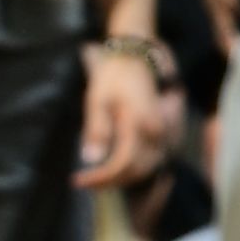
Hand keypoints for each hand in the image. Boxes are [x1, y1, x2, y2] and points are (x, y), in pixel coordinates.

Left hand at [73, 46, 170, 188]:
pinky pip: (151, 159)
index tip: (77, 181)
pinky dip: (133, 168)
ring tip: (96, 179)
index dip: (101, 178)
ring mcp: (162, 133)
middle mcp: (155, 133)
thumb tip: (91, 160)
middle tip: (85, 182)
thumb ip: (96, 131)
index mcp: (138, 125)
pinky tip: (114, 169)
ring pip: (146, 168)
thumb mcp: (96, 101)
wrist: (135, 57)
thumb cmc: (112, 77)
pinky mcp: (161, 132)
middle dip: (110, 182)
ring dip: (123, 178)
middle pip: (137, 171)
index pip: (122, 164)